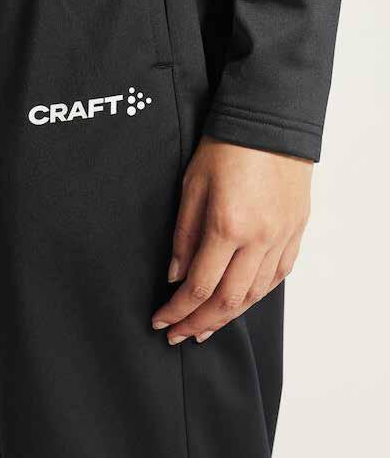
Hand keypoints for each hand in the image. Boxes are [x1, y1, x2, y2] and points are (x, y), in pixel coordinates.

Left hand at [152, 137, 312, 344]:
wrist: (271, 122)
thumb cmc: (226, 146)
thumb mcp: (191, 185)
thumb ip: (183, 235)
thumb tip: (175, 275)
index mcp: (228, 226)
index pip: (198, 286)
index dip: (177, 310)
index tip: (161, 321)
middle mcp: (259, 239)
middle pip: (228, 301)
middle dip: (199, 323)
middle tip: (179, 335)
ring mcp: (282, 237)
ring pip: (255, 295)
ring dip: (228, 316)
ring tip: (205, 326)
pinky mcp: (296, 231)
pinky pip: (277, 276)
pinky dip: (256, 295)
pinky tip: (240, 302)